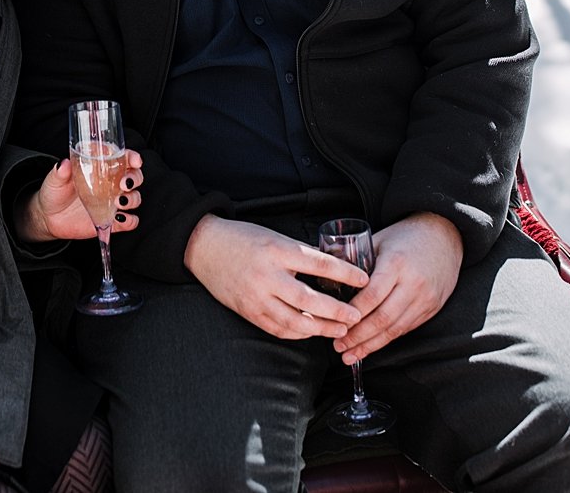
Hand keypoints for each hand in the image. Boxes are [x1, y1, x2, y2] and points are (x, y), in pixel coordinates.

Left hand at [16, 154, 143, 242]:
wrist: (49, 217)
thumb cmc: (54, 193)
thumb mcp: (54, 180)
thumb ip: (60, 172)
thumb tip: (63, 163)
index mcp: (101, 168)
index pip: (123, 158)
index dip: (132, 157)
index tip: (134, 160)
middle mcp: (111, 184)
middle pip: (135, 177)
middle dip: (134, 178)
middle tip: (124, 183)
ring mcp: (112, 203)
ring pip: (135, 198)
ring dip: (132, 199)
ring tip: (119, 202)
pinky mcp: (111, 221)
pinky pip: (130, 221)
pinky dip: (130, 221)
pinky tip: (120, 219)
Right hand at [183, 216, 368, 339]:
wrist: (205, 247)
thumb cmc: (243, 239)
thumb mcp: (275, 237)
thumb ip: (300, 254)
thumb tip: (330, 270)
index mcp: (278, 250)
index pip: (319, 264)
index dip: (345, 273)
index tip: (364, 280)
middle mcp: (267, 275)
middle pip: (309, 299)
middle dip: (336, 311)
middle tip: (355, 316)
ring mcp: (256, 296)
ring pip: (294, 321)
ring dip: (320, 328)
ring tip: (339, 330)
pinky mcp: (247, 311)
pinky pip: (277, 328)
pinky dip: (298, 333)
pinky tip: (311, 332)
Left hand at [334, 212, 461, 363]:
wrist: (444, 235)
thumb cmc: (406, 236)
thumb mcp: (379, 240)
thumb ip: (357, 259)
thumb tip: (330, 277)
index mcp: (396, 263)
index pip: (372, 295)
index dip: (353, 313)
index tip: (336, 323)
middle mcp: (413, 284)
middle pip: (382, 317)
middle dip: (358, 336)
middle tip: (339, 346)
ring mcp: (425, 299)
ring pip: (395, 329)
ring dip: (371, 345)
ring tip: (350, 354)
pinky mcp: (431, 308)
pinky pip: (406, 328)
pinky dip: (386, 340)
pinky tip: (371, 346)